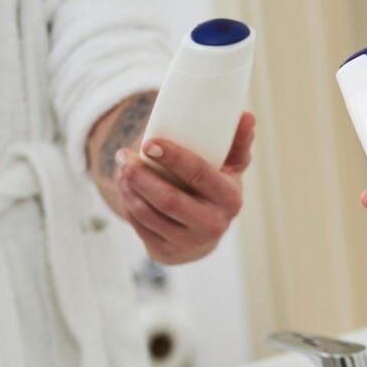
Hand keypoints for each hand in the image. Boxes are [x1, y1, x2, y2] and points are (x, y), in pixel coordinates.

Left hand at [116, 113, 254, 264]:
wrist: (203, 232)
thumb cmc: (214, 189)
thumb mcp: (229, 168)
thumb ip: (237, 142)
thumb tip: (246, 115)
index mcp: (230, 199)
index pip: (200, 175)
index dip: (174, 158)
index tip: (150, 142)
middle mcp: (213, 224)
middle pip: (169, 200)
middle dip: (141, 176)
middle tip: (123, 155)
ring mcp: (189, 241)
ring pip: (148, 213)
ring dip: (128, 187)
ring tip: (121, 166)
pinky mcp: (166, 251)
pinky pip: (139, 225)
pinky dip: (127, 203)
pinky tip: (124, 187)